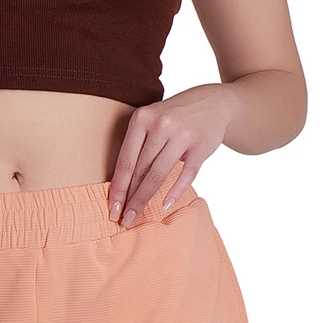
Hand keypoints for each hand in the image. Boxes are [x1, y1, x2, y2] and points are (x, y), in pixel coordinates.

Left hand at [108, 83, 240, 226]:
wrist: (211, 103)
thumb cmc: (174, 118)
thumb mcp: (151, 121)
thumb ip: (137, 146)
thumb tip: (120, 186)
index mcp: (142, 119)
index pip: (125, 160)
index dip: (118, 188)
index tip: (112, 208)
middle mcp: (160, 125)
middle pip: (140, 170)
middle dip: (130, 198)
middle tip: (123, 220)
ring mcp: (182, 135)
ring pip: (158, 174)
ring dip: (145, 198)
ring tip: (136, 217)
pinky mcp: (200, 146)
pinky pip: (186, 175)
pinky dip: (175, 192)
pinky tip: (164, 206)